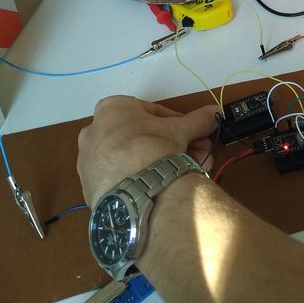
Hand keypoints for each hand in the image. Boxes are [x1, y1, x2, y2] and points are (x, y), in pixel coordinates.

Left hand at [77, 95, 218, 205]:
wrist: (134, 193)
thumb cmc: (152, 148)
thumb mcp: (180, 130)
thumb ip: (197, 119)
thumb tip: (215, 112)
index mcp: (111, 109)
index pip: (152, 112)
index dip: (178, 123)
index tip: (194, 133)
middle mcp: (93, 131)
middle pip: (143, 137)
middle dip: (174, 145)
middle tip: (196, 154)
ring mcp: (89, 162)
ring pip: (133, 158)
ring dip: (161, 163)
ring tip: (187, 174)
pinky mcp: (90, 188)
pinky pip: (122, 178)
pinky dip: (142, 180)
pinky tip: (164, 188)